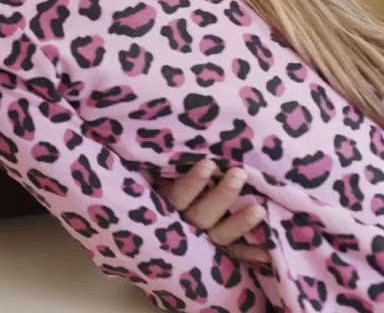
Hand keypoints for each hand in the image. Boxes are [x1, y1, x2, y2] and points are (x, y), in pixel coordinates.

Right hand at [152, 160, 269, 263]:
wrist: (152, 234)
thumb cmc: (154, 192)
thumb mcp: (144, 182)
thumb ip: (146, 172)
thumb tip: (145, 157)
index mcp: (163, 207)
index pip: (178, 197)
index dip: (193, 183)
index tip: (209, 164)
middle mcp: (183, 226)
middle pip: (201, 216)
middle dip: (222, 196)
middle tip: (239, 174)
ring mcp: (201, 241)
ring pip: (220, 235)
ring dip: (240, 223)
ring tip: (260, 209)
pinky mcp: (217, 250)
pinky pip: (233, 254)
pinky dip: (250, 254)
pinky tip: (268, 253)